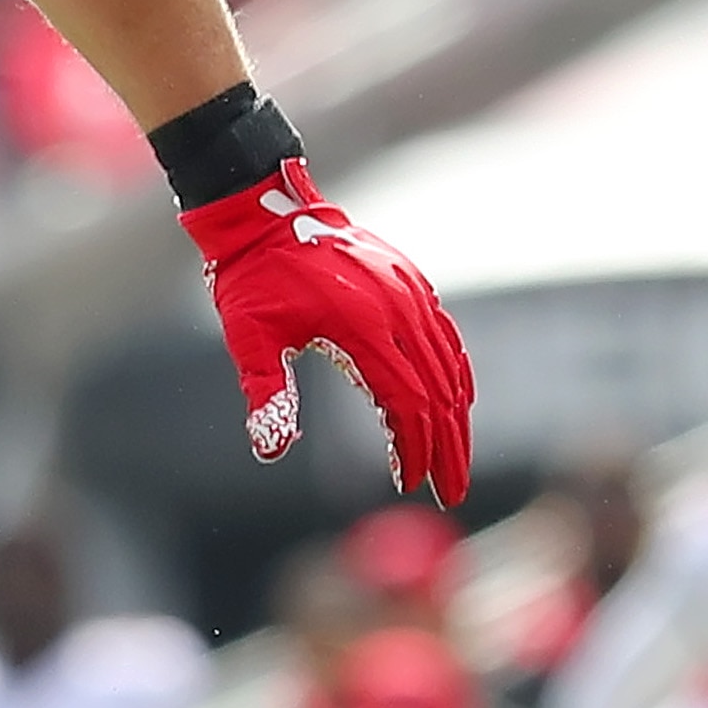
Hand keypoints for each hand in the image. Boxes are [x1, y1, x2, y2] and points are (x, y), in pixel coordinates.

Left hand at [180, 158, 474, 502]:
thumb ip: (265, 393)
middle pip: (439, 392)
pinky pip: (446, 336)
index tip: (410, 483)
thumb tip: (271, 450)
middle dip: (448, 447)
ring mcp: (410, 292)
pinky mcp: (411, 282)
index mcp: (363, 327)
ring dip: (456, 419)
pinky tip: (458, 404)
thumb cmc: (253, 280)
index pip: (405, 402)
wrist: (265, 213)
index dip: (413, 447)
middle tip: (452, 494)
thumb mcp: (249, 338)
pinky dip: (457, 374)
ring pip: (449, 366)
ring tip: (455, 461)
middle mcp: (397, 309)